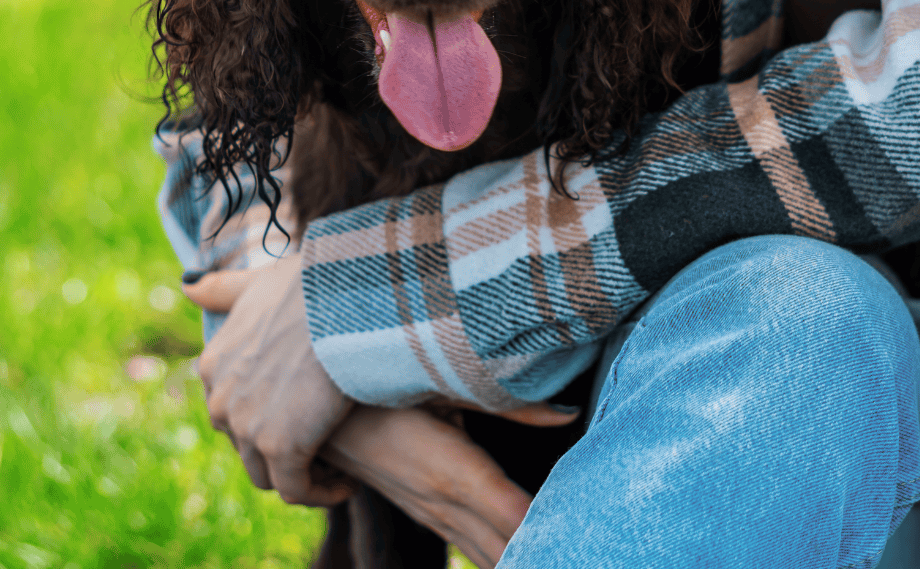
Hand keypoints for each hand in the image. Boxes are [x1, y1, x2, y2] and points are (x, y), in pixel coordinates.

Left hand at [183, 257, 353, 505]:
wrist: (342, 296)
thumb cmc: (309, 284)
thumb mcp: (258, 282)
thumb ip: (223, 289)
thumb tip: (188, 287)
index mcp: (213, 364)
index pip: (231, 408)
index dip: (265, 413)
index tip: (302, 410)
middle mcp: (221, 400)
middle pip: (245, 442)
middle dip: (279, 443)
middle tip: (321, 435)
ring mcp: (247, 426)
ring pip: (267, 471)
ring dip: (299, 472)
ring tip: (337, 461)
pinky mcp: (281, 447)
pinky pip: (297, 488)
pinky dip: (320, 492)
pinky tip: (347, 482)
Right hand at [321, 401, 577, 568]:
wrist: (313, 417)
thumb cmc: (383, 389)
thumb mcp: (444, 386)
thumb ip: (510, 404)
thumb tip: (568, 414)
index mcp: (455, 474)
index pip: (517, 519)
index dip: (551, 532)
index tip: (585, 536)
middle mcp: (444, 505)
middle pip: (505, 550)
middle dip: (542, 550)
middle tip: (588, 549)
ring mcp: (431, 514)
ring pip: (485, 555)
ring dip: (517, 556)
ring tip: (559, 552)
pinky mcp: (424, 511)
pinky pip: (467, 547)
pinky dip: (497, 555)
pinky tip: (514, 554)